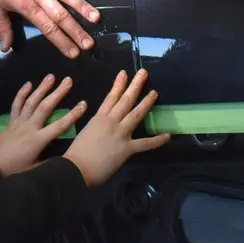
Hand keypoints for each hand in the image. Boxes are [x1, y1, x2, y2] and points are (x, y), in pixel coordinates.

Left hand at [0, 0, 101, 58]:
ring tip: (96, 18)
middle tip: (90, 44)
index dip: (61, 42)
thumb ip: (3, 27)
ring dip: (83, 7)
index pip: (48, 28)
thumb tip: (6, 48)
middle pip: (61, 16)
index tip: (74, 54)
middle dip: (76, 31)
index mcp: (28, 7)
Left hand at [0, 75, 87, 176]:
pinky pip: (16, 105)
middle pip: (45, 107)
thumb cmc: (16, 168)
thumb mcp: (36, 169)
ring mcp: (19, 122)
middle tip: (68, 80)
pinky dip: (22, 93)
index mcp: (38, 140)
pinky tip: (28, 83)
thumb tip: (67, 157)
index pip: (59, 126)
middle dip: (58, 93)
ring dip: (42, 88)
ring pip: (31, 102)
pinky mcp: (11, 121)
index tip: (83, 104)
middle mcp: (30, 127)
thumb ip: (51, 162)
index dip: (72, 115)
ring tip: (51, 76)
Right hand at [63, 69, 171, 186]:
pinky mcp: (126, 149)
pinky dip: (157, 140)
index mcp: (98, 118)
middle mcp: (111, 122)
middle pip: (125, 101)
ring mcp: (120, 134)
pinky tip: (167, 136)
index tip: (124, 73)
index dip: (118, 85)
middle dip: (135, 86)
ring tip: (154, 93)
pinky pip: (144, 144)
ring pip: (135, 115)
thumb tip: (104, 125)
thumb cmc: (76, 153)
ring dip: (146, 103)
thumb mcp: (86, 133)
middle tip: (143, 73)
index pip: (111, 97)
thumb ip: (96, 127)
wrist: (76, 169)